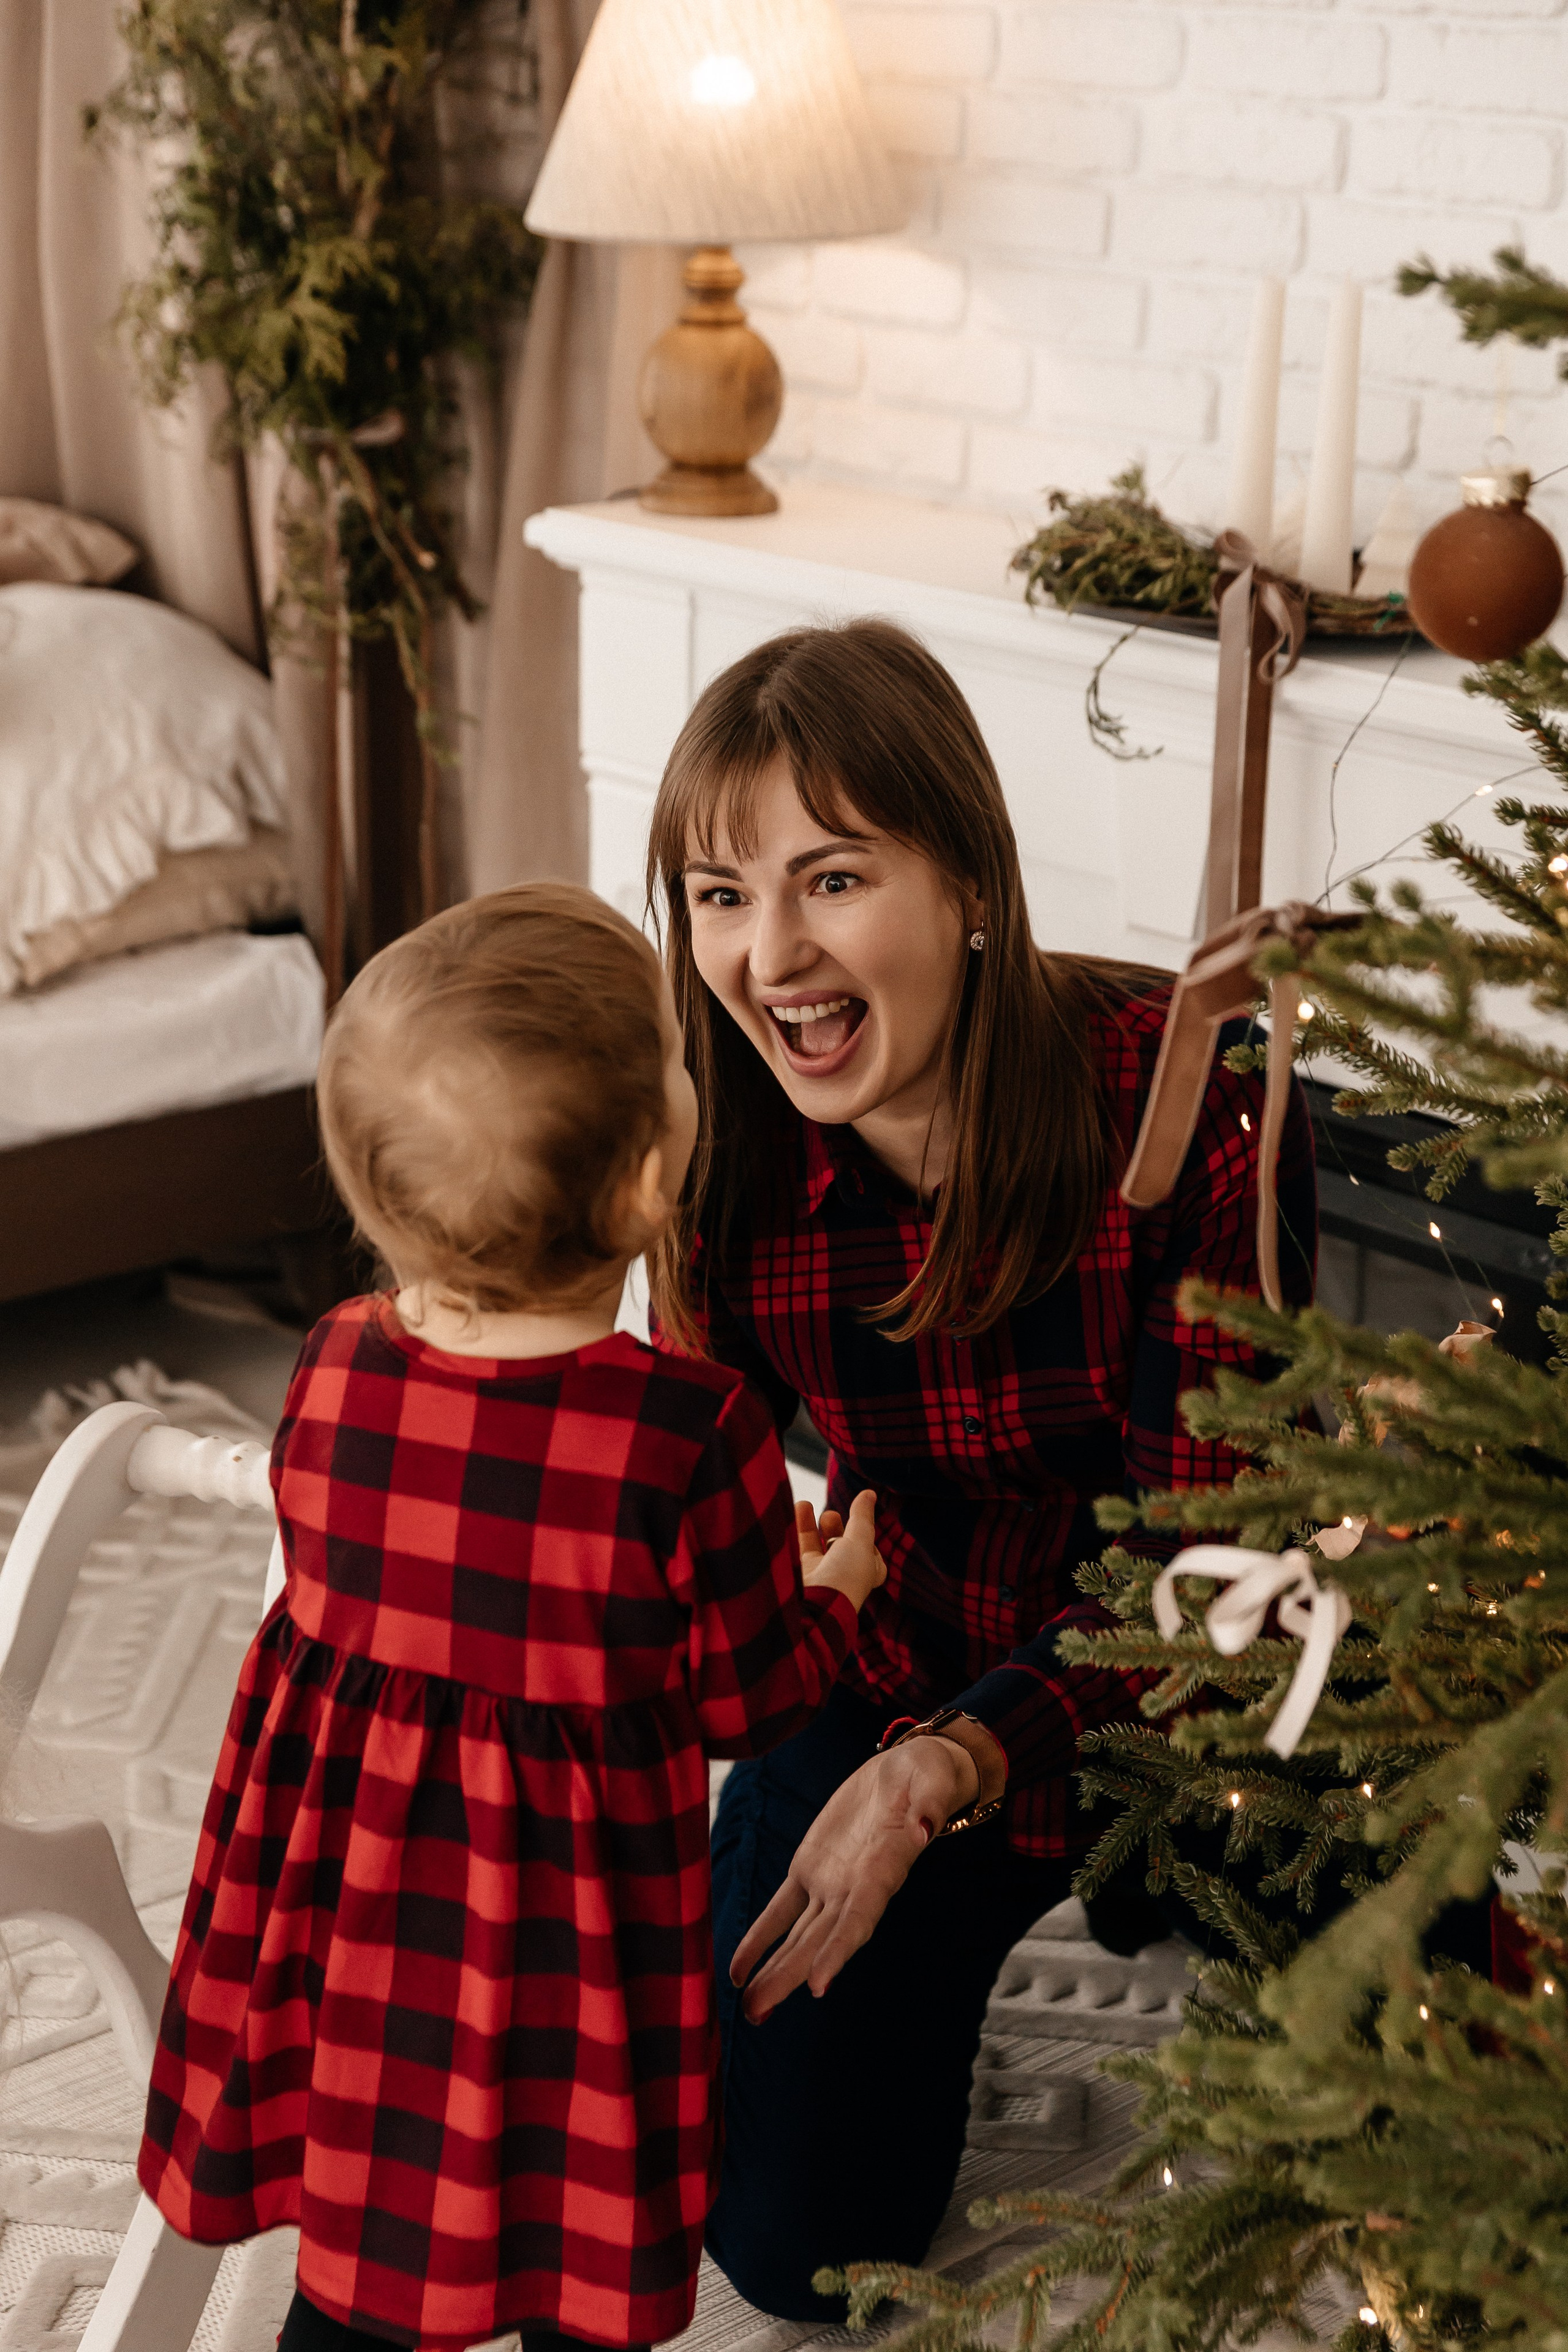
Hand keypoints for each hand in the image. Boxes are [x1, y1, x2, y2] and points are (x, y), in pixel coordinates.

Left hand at [728, 1735, 979, 2022]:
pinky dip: (760, 1938)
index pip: (858, 1920)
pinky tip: (739, 1970)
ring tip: (748, 2009)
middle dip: (789, 1977)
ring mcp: (830, 1883)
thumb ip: (929, 1804)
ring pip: (797, 1936)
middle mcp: (855, 1890)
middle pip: (819, 1942)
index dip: (838, 1951)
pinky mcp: (809, 1867)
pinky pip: (780, 1910)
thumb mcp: (931, 1779)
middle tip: (758, 2013)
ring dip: (773, 1971)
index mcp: (883, 1872)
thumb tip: (926, 1826)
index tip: (817, 1986)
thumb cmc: (926, 1776)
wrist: (907, 1774)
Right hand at [798, 1491, 885, 1611]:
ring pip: (816, 1546)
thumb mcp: (860, 1540)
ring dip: (810, 1523)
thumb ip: (862, 1516)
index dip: (865, 1538)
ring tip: (803, 1504)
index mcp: (865, 1575)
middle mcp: (843, 1577)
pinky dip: (794, 1529)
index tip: (860, 1526)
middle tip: (829, 1516)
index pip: (870, 1555)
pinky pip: (796, 1549)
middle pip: (840, 1546)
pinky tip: (792, 1512)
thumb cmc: (844, 1576)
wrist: (812, 1604)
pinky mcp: (797, 1575)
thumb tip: (869, 1493)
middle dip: (834, 1527)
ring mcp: (819, 1577)